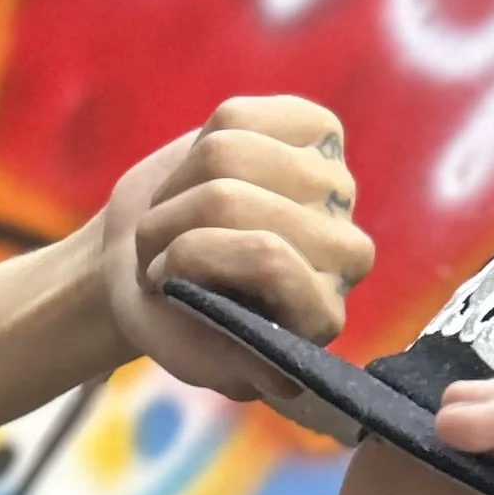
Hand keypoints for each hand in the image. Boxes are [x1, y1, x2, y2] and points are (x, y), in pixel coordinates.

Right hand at [91, 97, 372, 424]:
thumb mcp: (194, 356)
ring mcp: (333, 187)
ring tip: (176, 219)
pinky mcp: (318, 132)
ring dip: (179, 188)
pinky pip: (240, 115)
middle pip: (237, 203)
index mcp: (320, 316)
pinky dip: (200, 142)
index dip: (196, 256)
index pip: (268, 259)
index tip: (162, 280)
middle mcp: (342, 252)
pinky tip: (204, 174)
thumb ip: (236, 366)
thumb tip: (282, 379)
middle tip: (160, 253)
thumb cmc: (173, 318)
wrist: (150, 264)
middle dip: (176, 224)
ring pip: (229, 153)